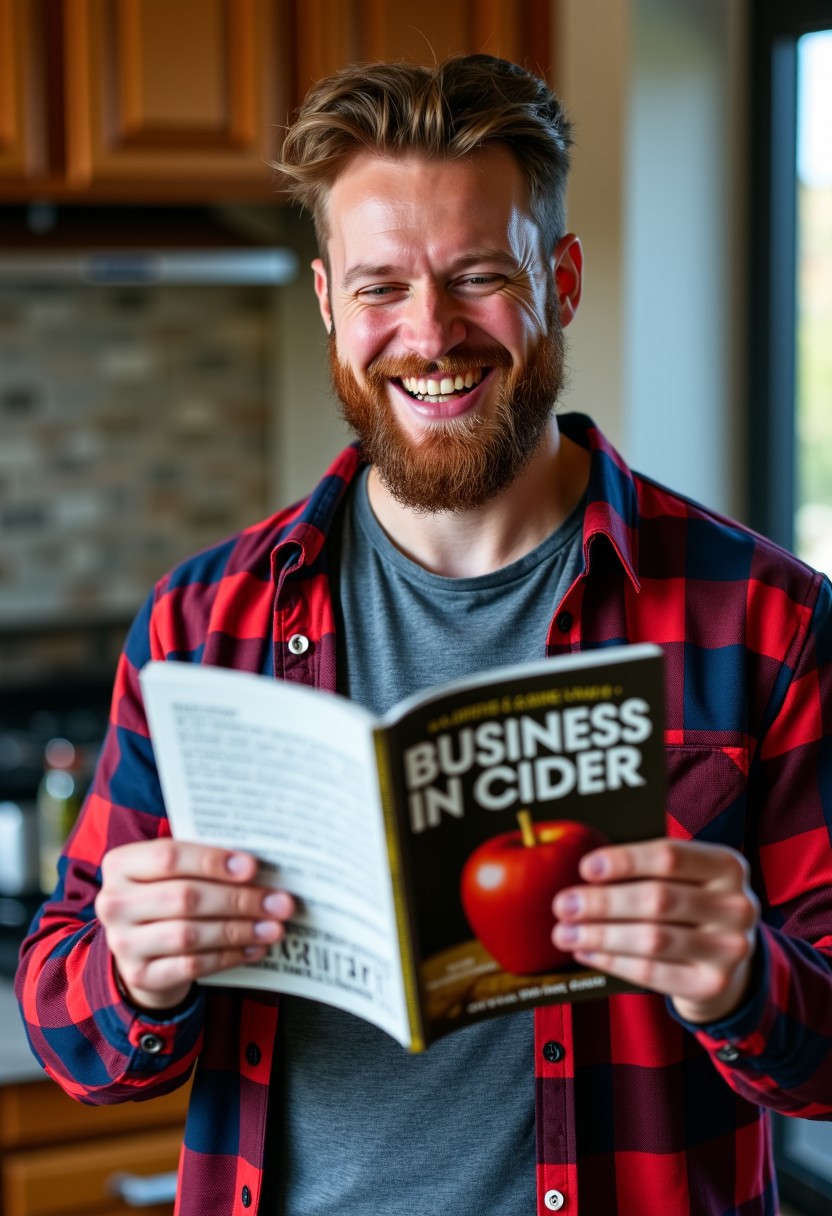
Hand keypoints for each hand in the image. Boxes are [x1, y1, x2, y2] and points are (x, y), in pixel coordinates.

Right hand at [96, 839, 293, 1011]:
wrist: (140, 946)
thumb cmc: (168, 895)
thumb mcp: (176, 872)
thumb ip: (206, 863)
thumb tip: (259, 866)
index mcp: (121, 864)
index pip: (168, 856)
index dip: (213, 861)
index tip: (252, 866)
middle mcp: (114, 902)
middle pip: (184, 897)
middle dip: (238, 899)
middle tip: (279, 902)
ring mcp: (123, 942)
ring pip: (190, 935)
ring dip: (239, 930)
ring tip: (273, 927)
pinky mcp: (139, 975)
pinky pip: (191, 966)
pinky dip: (229, 956)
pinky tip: (255, 948)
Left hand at [552, 838, 759, 1023]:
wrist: (728, 959)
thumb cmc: (691, 905)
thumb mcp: (685, 877)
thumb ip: (646, 870)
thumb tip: (583, 875)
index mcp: (727, 865)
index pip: (669, 857)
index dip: (625, 861)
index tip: (585, 868)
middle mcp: (736, 905)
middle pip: (657, 899)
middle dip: (603, 903)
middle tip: (563, 905)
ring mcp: (729, 949)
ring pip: (652, 939)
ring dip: (600, 936)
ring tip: (564, 933)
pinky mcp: (712, 985)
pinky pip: (651, 973)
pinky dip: (612, 962)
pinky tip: (586, 952)